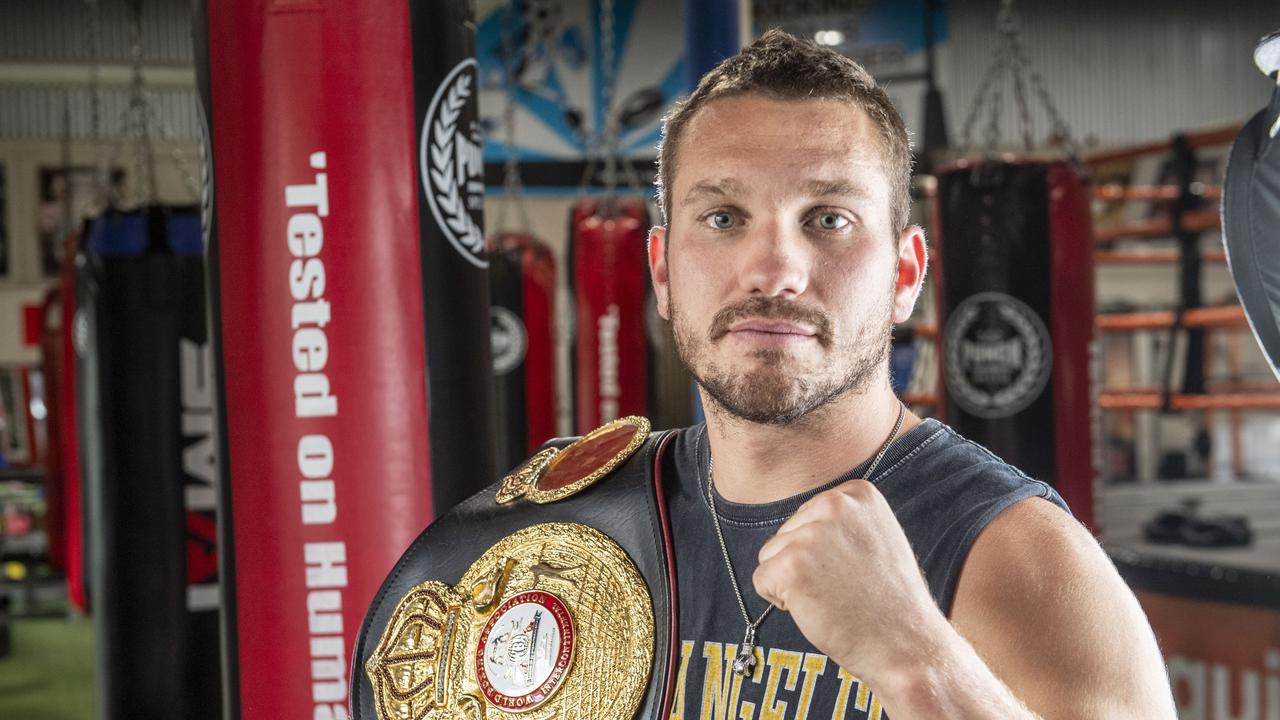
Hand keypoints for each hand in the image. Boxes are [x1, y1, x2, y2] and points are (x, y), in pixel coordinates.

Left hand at [752, 478, 949, 683]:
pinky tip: (817, 608)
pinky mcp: (790, 565)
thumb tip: (806, 518)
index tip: (854, 566)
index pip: (809, 514)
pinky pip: (761, 580)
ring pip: (771, 555)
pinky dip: (780, 601)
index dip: (823, 549)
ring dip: (793, 581)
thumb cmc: (889, 599)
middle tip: (843, 586)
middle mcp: (833, 503)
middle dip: (805, 563)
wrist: (906, 644)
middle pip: (787, 532)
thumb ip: (843, 521)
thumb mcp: (878, 537)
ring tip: (833, 596)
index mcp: (857, 492)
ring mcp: (811, 534)